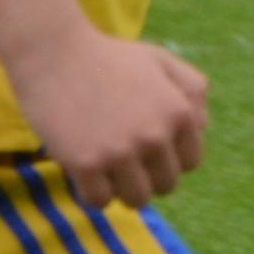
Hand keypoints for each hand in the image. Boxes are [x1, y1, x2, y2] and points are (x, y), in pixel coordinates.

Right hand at [5, 25, 210, 209]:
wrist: (52, 52)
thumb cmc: (108, 57)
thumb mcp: (162, 61)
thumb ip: (192, 92)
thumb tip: (201, 130)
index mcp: (179, 114)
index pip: (190, 163)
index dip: (168, 158)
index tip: (145, 146)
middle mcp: (156, 136)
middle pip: (165, 185)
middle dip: (147, 175)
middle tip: (121, 155)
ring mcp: (121, 152)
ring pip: (137, 199)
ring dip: (121, 189)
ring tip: (105, 166)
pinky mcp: (86, 164)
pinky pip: (99, 202)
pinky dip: (91, 193)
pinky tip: (83, 170)